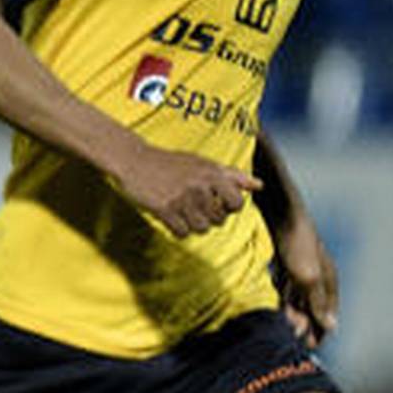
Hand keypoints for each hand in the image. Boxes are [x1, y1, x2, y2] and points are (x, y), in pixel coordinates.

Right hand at [113, 143, 260, 238]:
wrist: (134, 160)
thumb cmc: (171, 163)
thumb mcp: (204, 163)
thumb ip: (232, 175)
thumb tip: (258, 186)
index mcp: (212, 173)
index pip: (237, 204)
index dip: (229, 207)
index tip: (216, 202)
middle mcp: (199, 186)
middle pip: (219, 220)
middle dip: (209, 217)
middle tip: (195, 207)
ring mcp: (181, 198)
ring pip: (201, 228)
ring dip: (193, 225)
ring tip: (184, 213)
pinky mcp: (164, 209)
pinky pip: (182, 232)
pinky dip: (178, 230)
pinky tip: (172, 218)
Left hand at [271, 211, 340, 345]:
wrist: (279, 211)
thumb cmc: (296, 244)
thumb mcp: (307, 276)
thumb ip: (317, 301)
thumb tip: (331, 327)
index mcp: (328, 280)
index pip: (328, 313)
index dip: (321, 331)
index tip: (311, 348)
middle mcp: (319, 275)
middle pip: (313, 307)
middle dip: (306, 325)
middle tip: (294, 342)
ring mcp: (302, 268)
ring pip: (299, 298)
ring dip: (293, 313)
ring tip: (285, 328)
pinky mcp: (286, 261)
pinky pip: (286, 286)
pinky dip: (283, 299)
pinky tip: (275, 307)